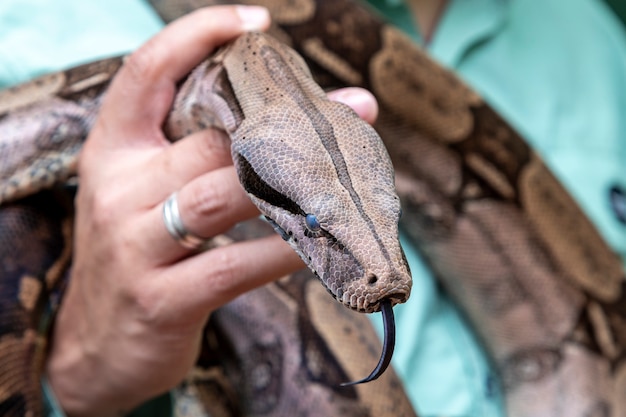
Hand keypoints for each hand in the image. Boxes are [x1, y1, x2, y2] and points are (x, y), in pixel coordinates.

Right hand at [45, 5, 377, 415]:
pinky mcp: (162, 300)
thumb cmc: (140, 255)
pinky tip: (319, 241)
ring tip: (346, 174)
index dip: (197, 36)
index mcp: (112, 151)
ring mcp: (135, 247)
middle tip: (356, 110)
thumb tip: (288, 121)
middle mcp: (117, 190)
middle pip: (209, 138)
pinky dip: (284, 250)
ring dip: (293, 182)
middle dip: (287, 122)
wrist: (96, 349)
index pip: (145, 73)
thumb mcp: (148, 194)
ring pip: (222, 196)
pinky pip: (234, 265)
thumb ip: (200, 155)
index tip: (256, 21)